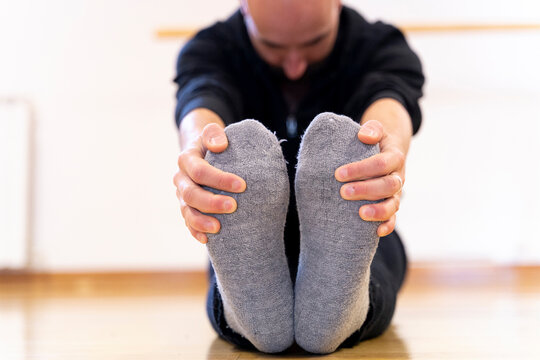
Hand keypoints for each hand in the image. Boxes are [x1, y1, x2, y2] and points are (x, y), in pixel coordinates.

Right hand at [173, 123, 246, 243]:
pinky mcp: (186, 208)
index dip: (220, 179)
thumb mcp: (212, 133)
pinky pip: (188, 222)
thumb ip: (214, 134)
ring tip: (218, 228)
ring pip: (187, 211)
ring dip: (201, 221)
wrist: (200, 150)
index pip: (199, 171)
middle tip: (233, 206)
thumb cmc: (213, 142)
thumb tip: (220, 145)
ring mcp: (182, 195)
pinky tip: (207, 240)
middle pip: (190, 194)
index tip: (242, 185)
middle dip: (211, 202)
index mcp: (186, 159)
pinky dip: (196, 231)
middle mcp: (181, 179)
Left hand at [335, 119, 405, 236]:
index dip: (361, 169)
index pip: (381, 163)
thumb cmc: (375, 141)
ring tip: (360, 213)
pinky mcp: (392, 205)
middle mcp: (398, 177)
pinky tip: (376, 232)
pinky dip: (387, 226)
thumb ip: (372, 129)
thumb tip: (364, 135)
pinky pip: (394, 218)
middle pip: (388, 185)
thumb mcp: (376, 130)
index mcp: (394, 157)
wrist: (389, 150)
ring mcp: (396, 193)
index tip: (338, 173)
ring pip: (393, 204)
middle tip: (343, 192)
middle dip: (366, 190)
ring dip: (378, 210)